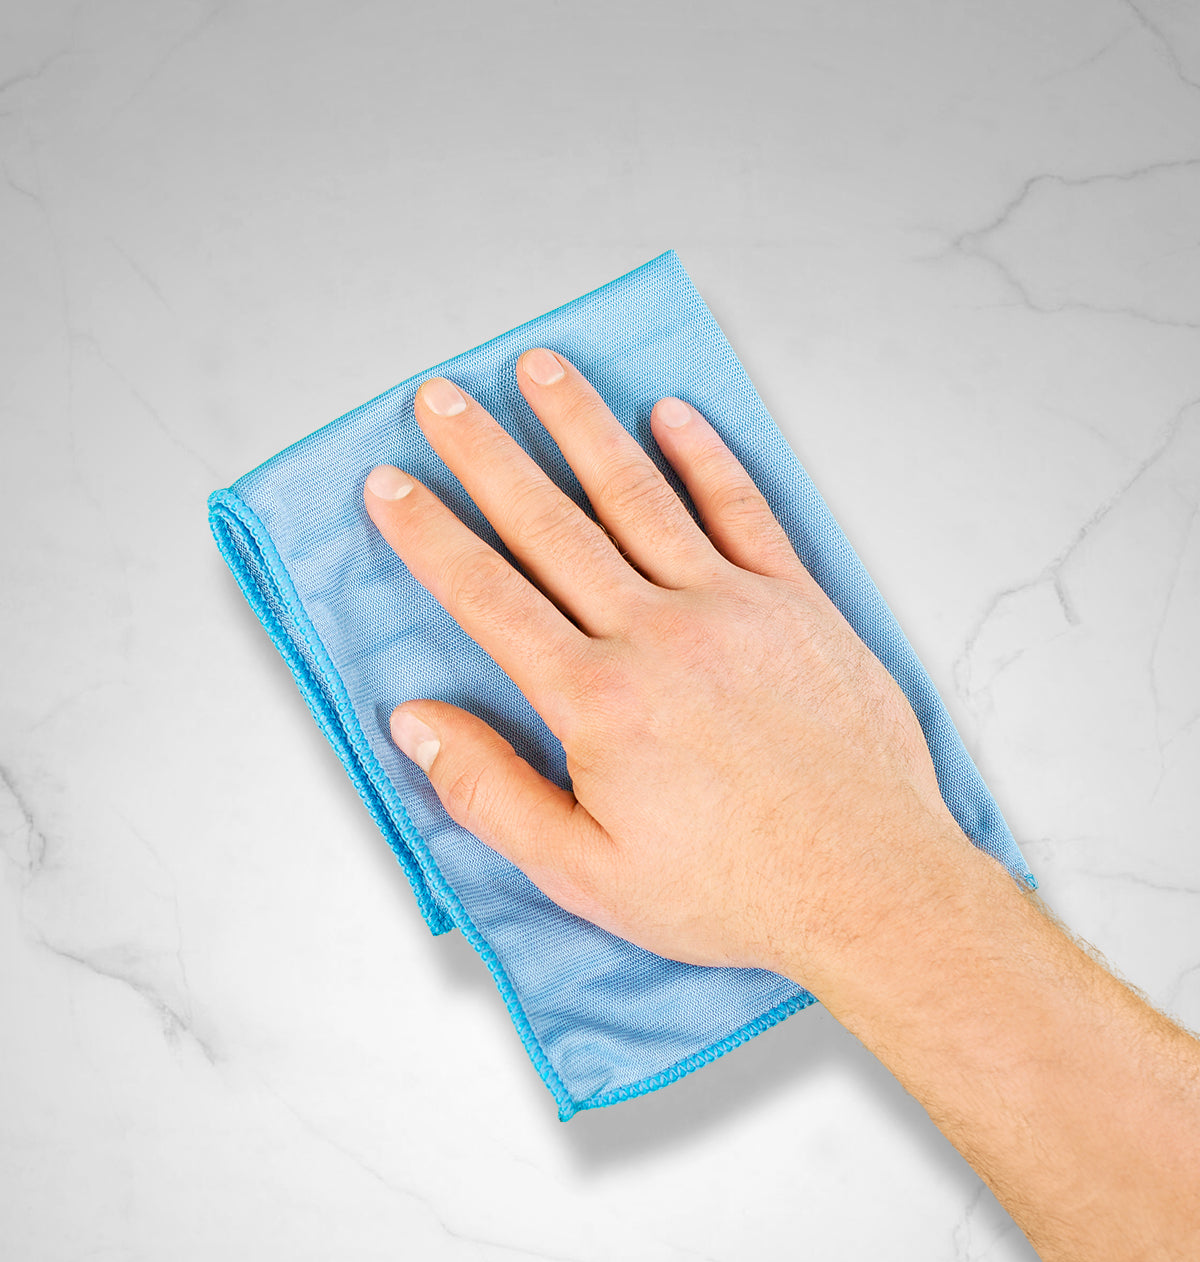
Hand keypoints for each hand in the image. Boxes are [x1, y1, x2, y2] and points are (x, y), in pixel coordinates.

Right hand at [363, 348, 997, 982]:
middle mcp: (658, 633)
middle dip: (486, 455)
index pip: (489, 596)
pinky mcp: (796, 604)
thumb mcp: (584, 874)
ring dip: (582, 426)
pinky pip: (743, 510)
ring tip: (539, 371)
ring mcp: (733, 607)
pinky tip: (671, 415)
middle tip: (441, 399)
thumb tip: (417, 724)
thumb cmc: (731, 890)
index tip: (389, 486)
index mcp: (598, 698)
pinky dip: (704, 457)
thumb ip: (490, 793)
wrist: (872, 888)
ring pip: (639, 495)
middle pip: (550, 524)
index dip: (429, 536)